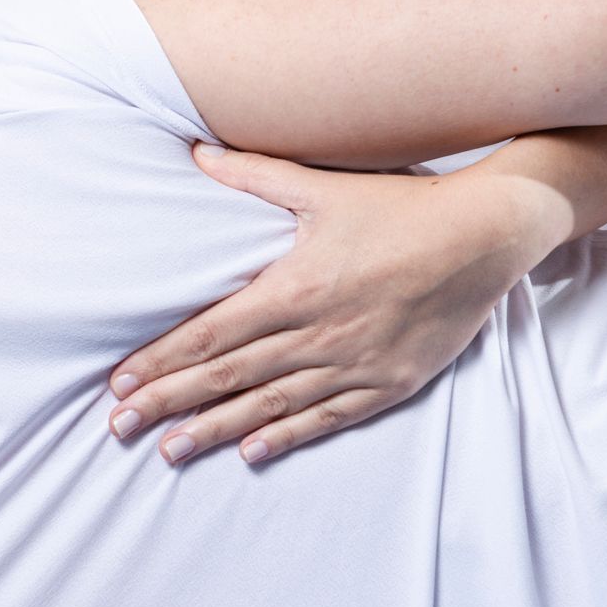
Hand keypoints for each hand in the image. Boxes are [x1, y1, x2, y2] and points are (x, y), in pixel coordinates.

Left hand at [106, 143, 568, 464]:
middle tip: (120, 428)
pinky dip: (286, 436)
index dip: (162, 361)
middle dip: (168, 404)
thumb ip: (255, 176)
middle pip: (227, 377)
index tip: (121, 383)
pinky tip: (250, 452)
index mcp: (295, 287)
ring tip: (168, 450)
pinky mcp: (388, 383)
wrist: (486, 236)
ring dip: (214, 430)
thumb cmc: (402, 207)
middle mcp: (319, 333)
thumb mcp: (324, 187)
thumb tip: (197, 153)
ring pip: (269, 406)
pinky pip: (327, 418)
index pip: (210, 335)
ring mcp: (353, 364)